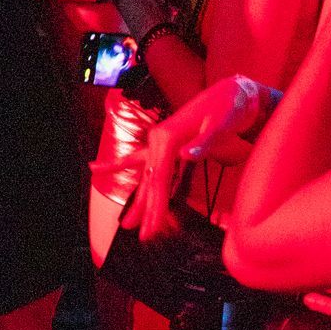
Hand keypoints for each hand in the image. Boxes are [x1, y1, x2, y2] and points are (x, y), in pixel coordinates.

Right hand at [131, 75, 271, 239]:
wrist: (232, 93)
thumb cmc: (228, 107)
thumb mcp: (220, 123)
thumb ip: (203, 140)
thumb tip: (185, 156)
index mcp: (167, 137)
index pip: (160, 178)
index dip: (157, 205)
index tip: (154, 227)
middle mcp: (158, 140)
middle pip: (151, 182)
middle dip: (146, 210)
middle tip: (142, 237)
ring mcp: (161, 144)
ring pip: (147, 178)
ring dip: (140, 201)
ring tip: (126, 224)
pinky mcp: (169, 147)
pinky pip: (146, 164)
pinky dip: (122, 167)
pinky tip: (98, 169)